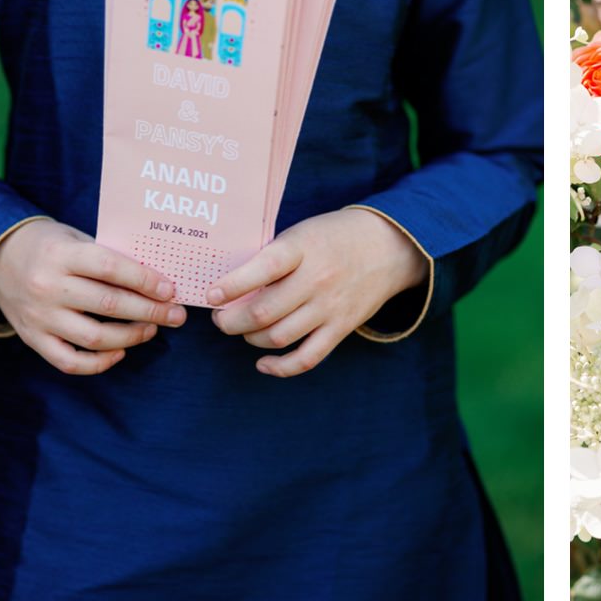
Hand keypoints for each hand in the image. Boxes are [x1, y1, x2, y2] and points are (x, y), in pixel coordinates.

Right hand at [0, 220, 186, 374]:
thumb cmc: (49, 246)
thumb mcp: (74, 237)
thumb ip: (106, 257)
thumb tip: (156, 281)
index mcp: (60, 255)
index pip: (110, 268)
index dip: (145, 280)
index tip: (170, 289)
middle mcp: (48, 286)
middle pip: (108, 304)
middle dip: (150, 312)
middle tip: (176, 315)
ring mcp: (39, 317)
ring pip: (94, 337)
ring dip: (131, 337)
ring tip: (151, 330)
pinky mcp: (33, 339)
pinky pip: (70, 362)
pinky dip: (99, 362)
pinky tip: (120, 352)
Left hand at [209, 208, 426, 376]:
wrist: (389, 246)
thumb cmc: (334, 236)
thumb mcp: (302, 233)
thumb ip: (272, 256)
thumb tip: (230, 284)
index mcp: (302, 249)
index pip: (263, 268)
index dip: (233, 285)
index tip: (211, 294)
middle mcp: (316, 280)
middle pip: (264, 312)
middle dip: (231, 320)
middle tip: (220, 318)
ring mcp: (329, 308)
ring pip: (278, 337)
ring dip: (250, 339)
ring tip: (241, 330)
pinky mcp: (341, 328)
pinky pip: (307, 357)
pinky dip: (280, 367)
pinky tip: (262, 363)